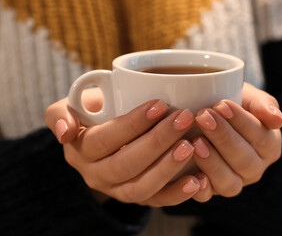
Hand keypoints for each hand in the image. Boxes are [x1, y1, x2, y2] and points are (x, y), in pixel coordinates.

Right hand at [45, 89, 202, 206]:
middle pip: (126, 164)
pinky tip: (198, 179)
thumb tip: (64, 131)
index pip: (105, 139)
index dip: (133, 124)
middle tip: (184, 118)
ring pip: (141, 187)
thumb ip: (60, 112)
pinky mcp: (139, 197)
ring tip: (191, 146)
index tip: (160, 104)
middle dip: (157, 141)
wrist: (103, 133)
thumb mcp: (69, 105)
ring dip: (168, 168)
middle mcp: (96, 175)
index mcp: (80, 150)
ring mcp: (118, 190)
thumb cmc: (94, 113)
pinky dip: (178, 193)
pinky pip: (156, 201)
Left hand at [191, 83, 281, 201]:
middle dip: (222, 137)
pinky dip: (200, 188)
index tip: (221, 104)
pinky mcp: (211, 190)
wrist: (207, 115)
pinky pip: (207, 196)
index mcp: (269, 145)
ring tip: (195, 141)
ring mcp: (234, 182)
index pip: (261, 137)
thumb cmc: (231, 104)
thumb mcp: (248, 97)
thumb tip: (277, 120)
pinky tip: (190, 174)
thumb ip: (263, 104)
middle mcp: (254, 168)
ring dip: (212, 162)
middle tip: (202, 117)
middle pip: (244, 160)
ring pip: (229, 182)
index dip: (241, 122)